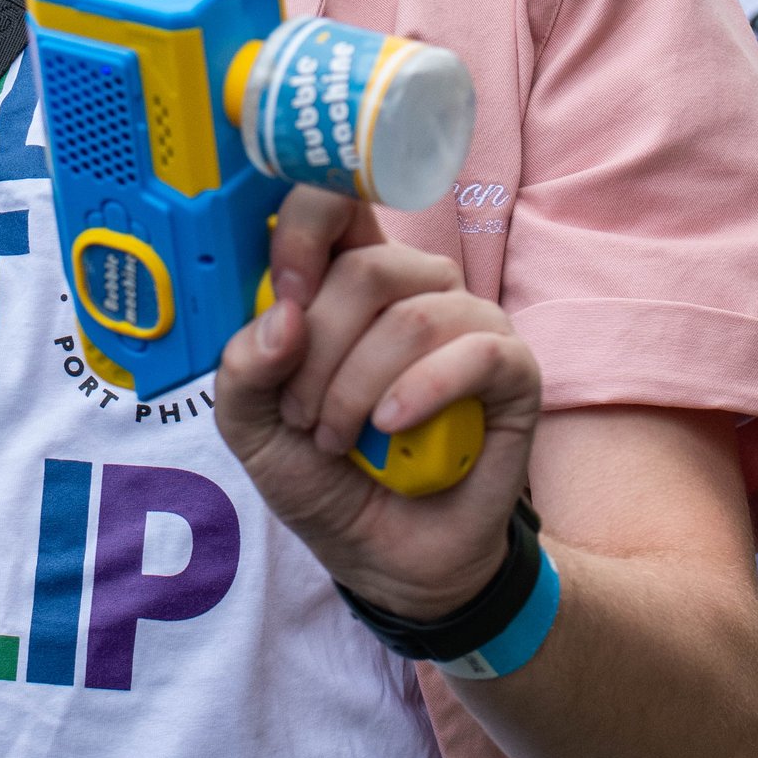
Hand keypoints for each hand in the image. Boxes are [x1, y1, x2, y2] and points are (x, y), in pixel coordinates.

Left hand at [215, 188, 539, 617]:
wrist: (386, 558)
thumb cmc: (325, 478)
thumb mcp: (253, 429)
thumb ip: (243, 370)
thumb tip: (281, 319)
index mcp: (350, 280)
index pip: (337, 200)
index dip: (303, 229)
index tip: (283, 294)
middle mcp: (415, 288)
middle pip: (366, 269)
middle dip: (317, 351)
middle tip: (301, 417)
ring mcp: (470, 324)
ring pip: (414, 314)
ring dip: (357, 387)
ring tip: (339, 439)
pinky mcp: (514, 371)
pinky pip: (477, 353)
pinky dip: (423, 391)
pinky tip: (391, 428)